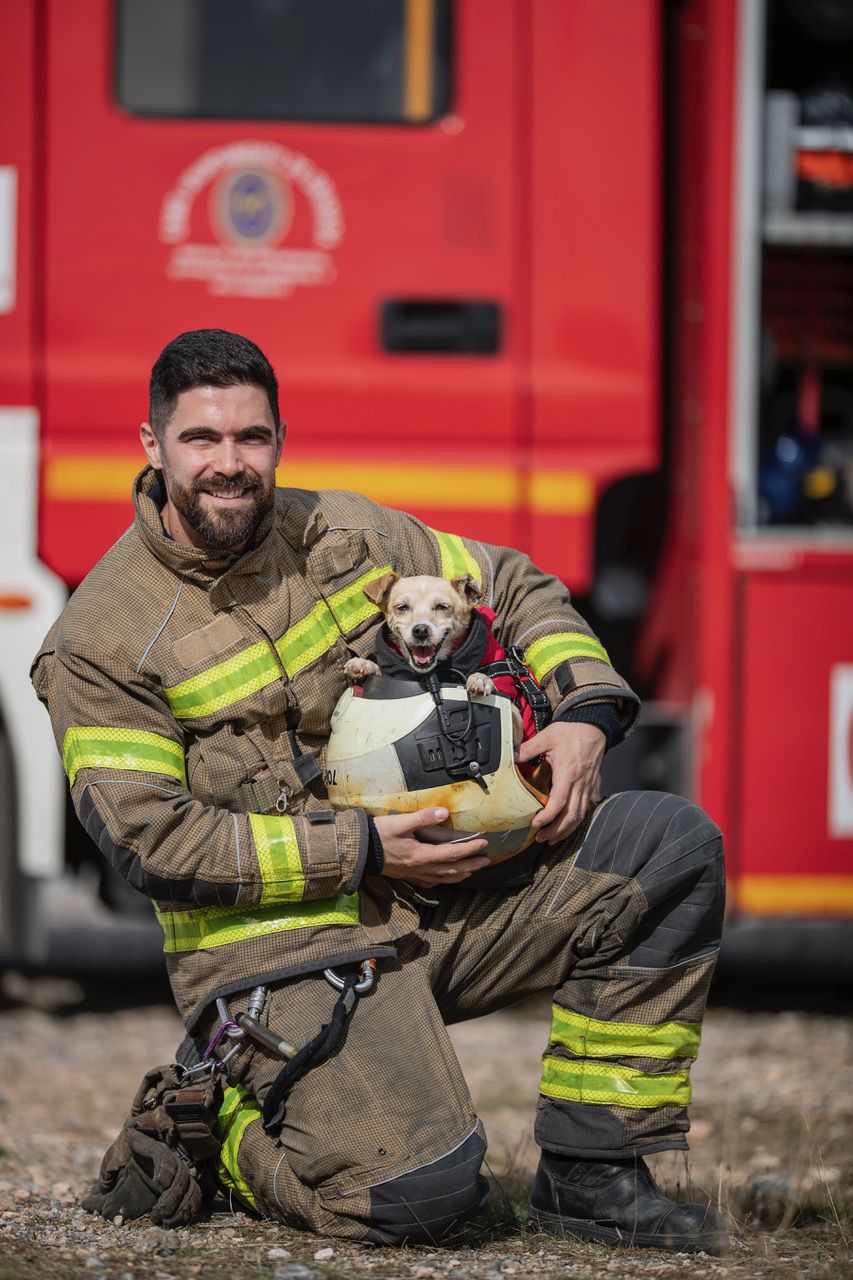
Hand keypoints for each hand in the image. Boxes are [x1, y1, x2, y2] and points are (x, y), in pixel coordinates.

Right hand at [373, 807, 490, 887]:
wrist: (358, 850)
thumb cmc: (379, 834)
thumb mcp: (400, 822)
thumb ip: (423, 817)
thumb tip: (444, 812)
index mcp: (421, 855)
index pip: (453, 854)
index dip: (470, 849)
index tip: (484, 843)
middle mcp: (421, 868)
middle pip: (452, 870)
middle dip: (471, 865)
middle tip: (486, 860)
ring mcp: (414, 875)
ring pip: (443, 879)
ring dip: (460, 874)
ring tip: (472, 870)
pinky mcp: (407, 876)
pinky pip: (431, 882)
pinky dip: (443, 880)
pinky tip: (445, 878)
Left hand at [516, 721, 604, 844]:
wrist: (594, 727)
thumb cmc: (572, 732)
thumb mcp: (547, 736)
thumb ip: (528, 748)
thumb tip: (511, 755)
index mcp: (568, 774)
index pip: (559, 803)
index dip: (547, 817)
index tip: (535, 824)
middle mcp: (580, 784)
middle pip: (571, 816)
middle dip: (555, 831)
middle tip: (540, 838)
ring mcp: (587, 787)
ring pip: (579, 816)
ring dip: (565, 830)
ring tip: (551, 838)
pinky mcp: (590, 787)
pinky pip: (584, 810)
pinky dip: (574, 822)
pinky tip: (565, 827)